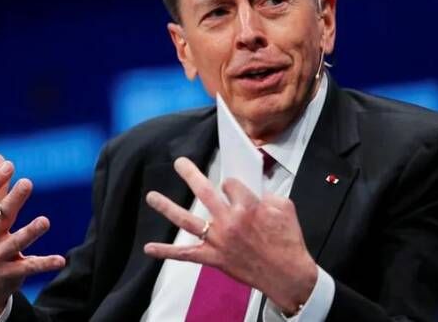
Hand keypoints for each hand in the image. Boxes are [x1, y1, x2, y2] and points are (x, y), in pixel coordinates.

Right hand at [0, 153, 65, 320]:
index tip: (9, 165)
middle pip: (0, 216)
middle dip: (12, 200)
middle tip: (27, 182)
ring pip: (15, 243)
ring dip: (30, 232)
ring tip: (45, 221)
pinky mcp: (11, 273)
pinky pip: (30, 267)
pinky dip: (45, 263)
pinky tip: (61, 260)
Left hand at [144, 157, 317, 313]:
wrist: (287, 274)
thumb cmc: (288, 240)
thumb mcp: (284, 207)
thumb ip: (265, 196)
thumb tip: (252, 193)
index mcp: (247, 206)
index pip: (231, 184)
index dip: (232, 186)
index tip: (233, 190)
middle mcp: (228, 221)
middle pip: (203, 191)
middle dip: (189, 174)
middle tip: (179, 163)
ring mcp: (218, 240)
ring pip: (187, 220)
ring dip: (167, 207)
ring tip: (152, 196)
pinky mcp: (214, 258)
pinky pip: (186, 255)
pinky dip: (166, 252)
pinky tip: (149, 248)